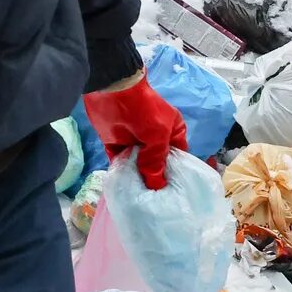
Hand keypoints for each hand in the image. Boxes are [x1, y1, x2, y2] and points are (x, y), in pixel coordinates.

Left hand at [84, 74, 187, 188]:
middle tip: (154, 200)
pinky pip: (120, 163)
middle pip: (157, 165)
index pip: (178, 158)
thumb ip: (157, 162)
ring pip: (138, 166)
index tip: (174, 194)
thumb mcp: (158, 136)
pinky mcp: (116, 144)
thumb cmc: (145, 111)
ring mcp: (135, 142)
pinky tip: (124, 188)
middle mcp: (155, 140)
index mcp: (172, 133)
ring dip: (137, 179)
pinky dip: (121, 173)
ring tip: (139, 198)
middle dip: (155, 180)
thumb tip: (157, 186)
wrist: (112, 91)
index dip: (176, 174)